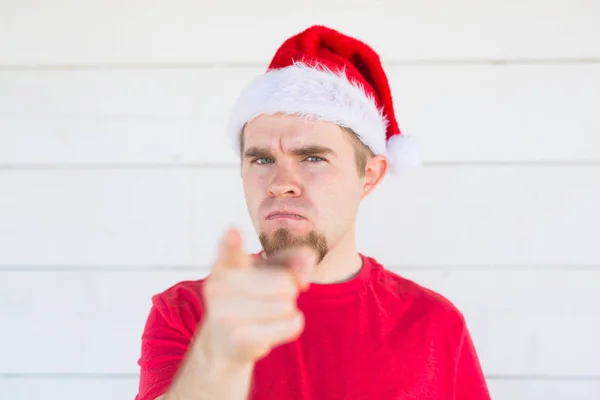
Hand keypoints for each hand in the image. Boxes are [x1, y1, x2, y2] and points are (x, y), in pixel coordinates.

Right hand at [195, 227, 317, 366]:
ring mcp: (225, 313)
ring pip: (287, 305)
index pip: (228, 248)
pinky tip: (276, 325)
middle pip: (284, 282)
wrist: (226, 340)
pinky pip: (291, 326)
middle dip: (289, 289)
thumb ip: (297, 259)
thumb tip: (303, 281)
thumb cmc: (255, 294)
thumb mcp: (274, 268)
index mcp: (225, 262)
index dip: (232, 240)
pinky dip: (293, 324)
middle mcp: (219, 285)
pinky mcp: (239, 338)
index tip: (233, 232)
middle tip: (271, 296)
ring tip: (268, 312)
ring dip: (288, 308)